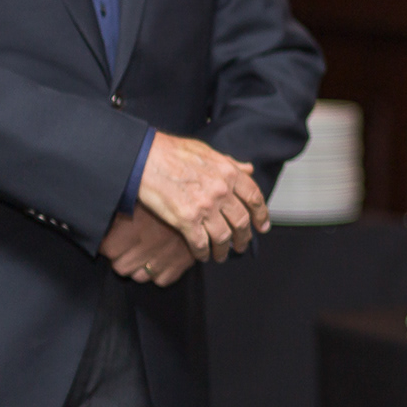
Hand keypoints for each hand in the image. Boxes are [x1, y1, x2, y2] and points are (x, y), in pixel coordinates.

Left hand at [99, 206, 196, 285]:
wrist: (199, 199)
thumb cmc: (165, 194)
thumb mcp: (140, 197)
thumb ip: (120, 214)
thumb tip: (100, 222)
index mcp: (132, 227)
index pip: (108, 250)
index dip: (108, 246)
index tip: (112, 241)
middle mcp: (146, 245)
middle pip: (121, 267)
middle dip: (122, 259)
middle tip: (128, 249)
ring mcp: (163, 257)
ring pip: (140, 277)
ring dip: (140, 268)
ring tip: (145, 254)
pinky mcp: (180, 264)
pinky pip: (162, 280)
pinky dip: (160, 273)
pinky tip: (161, 260)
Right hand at [135, 132, 268, 262]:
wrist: (143, 158)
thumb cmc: (171, 151)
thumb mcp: (207, 150)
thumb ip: (229, 163)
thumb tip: (247, 169)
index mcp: (229, 173)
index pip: (254, 198)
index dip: (261, 215)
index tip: (262, 226)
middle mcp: (221, 191)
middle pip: (241, 221)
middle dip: (244, 238)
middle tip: (242, 245)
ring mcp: (205, 207)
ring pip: (223, 237)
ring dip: (224, 250)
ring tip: (221, 255)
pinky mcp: (186, 220)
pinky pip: (201, 244)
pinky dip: (203, 253)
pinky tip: (202, 255)